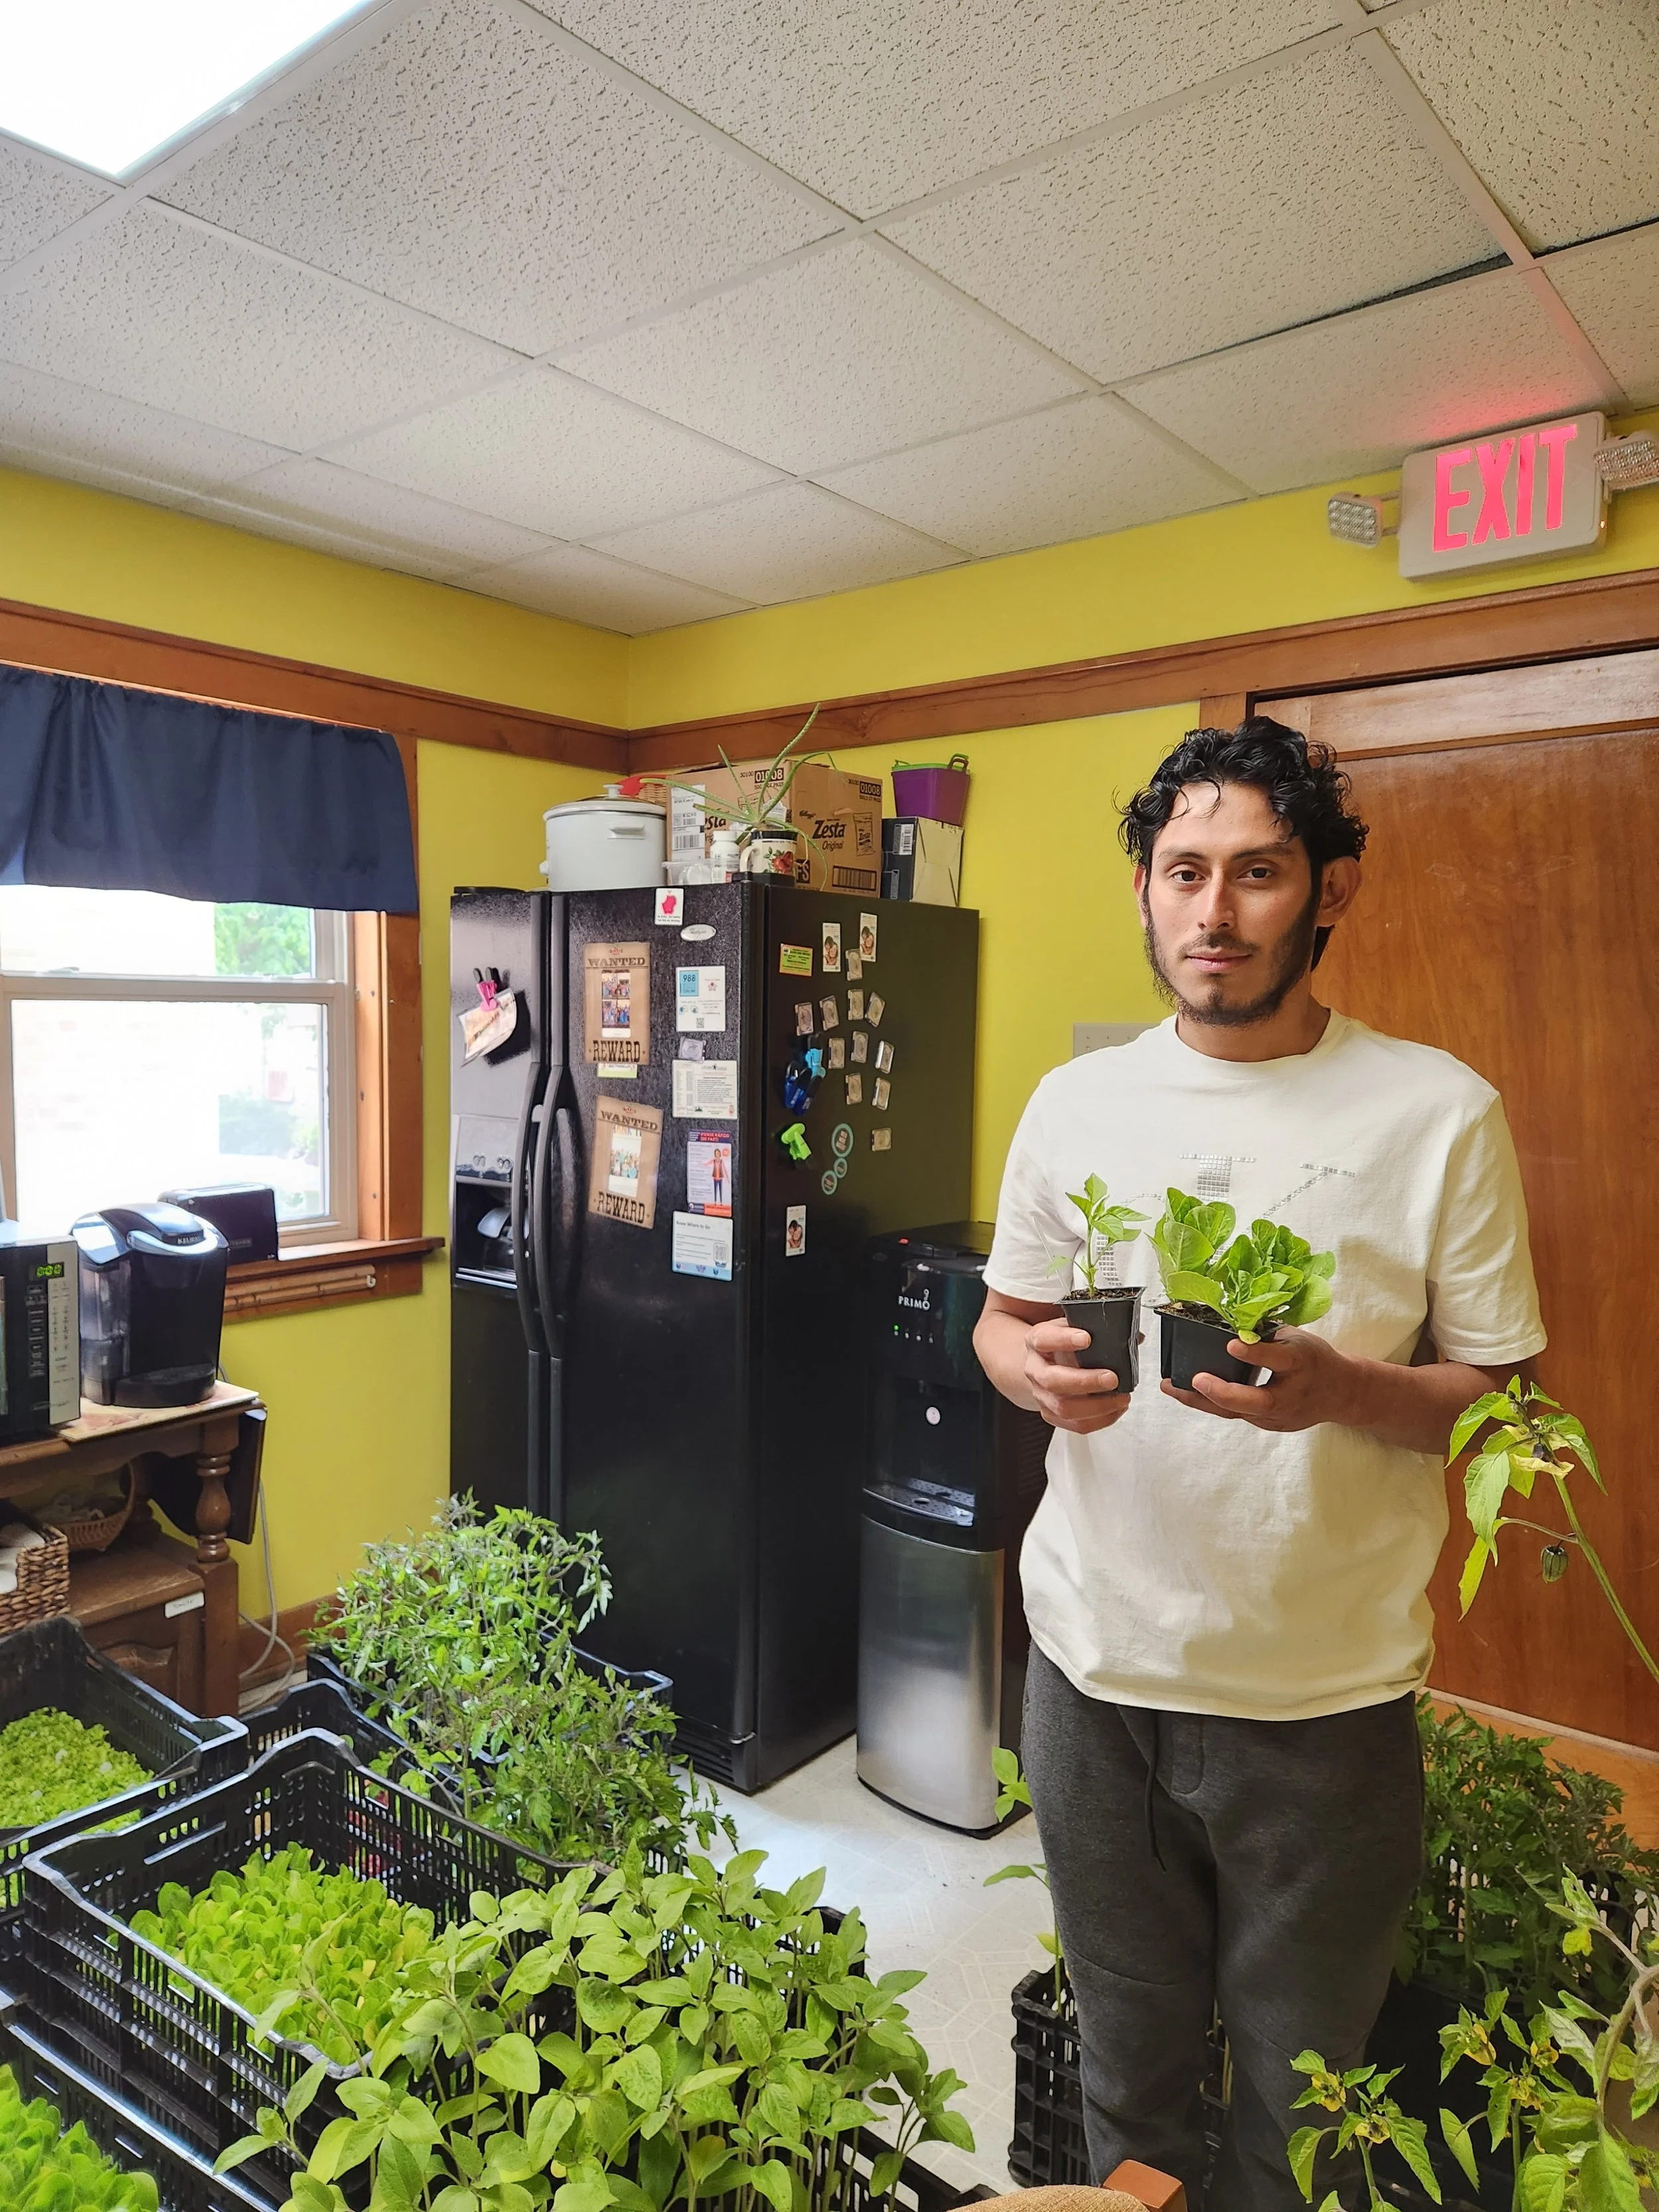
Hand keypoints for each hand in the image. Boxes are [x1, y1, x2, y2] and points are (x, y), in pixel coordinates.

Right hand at [1023, 1318, 1133, 1434]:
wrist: (1039, 1363)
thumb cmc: (1059, 1345)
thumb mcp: (1071, 1327)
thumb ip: (1097, 1328)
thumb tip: (1135, 1337)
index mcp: (1037, 1341)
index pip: (1044, 1339)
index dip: (1064, 1340)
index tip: (1086, 1338)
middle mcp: (1035, 1369)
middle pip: (1053, 1380)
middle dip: (1085, 1381)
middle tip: (1112, 1378)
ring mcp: (1041, 1395)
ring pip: (1063, 1408)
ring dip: (1097, 1406)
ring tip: (1121, 1397)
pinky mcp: (1052, 1414)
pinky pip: (1076, 1425)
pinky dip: (1101, 1419)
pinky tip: (1116, 1408)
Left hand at [1160, 1326, 1361, 1432]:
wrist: (1343, 1394)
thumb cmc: (1316, 1359)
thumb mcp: (1300, 1339)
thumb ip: (1268, 1336)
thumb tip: (1230, 1321)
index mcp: (1301, 1364)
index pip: (1278, 1360)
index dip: (1255, 1353)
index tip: (1231, 1343)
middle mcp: (1290, 1395)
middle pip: (1254, 1401)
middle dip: (1221, 1392)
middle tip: (1193, 1379)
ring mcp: (1279, 1417)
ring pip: (1237, 1412)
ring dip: (1202, 1401)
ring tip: (1171, 1387)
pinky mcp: (1269, 1425)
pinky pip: (1237, 1414)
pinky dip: (1212, 1403)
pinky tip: (1188, 1393)